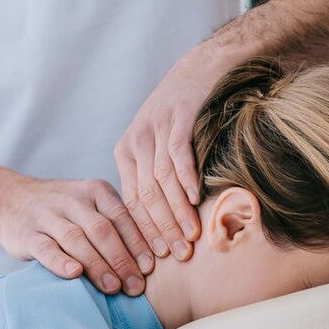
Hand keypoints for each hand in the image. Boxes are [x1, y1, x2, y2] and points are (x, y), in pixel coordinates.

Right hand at [0, 170, 153, 295]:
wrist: (8, 199)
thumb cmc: (65, 213)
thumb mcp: (92, 208)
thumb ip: (118, 227)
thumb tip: (153, 263)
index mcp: (96, 191)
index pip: (122, 218)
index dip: (139, 243)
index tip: (152, 268)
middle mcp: (72, 200)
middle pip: (102, 230)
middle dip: (122, 259)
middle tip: (137, 286)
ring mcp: (47, 215)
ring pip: (76, 239)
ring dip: (98, 265)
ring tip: (114, 288)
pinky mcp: (25, 233)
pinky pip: (45, 248)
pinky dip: (60, 262)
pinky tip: (75, 275)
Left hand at [115, 47, 228, 261]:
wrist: (203, 70)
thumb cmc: (184, 117)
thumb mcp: (159, 147)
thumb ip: (155, 179)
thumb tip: (163, 225)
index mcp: (126, 153)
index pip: (132, 201)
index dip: (145, 232)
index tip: (159, 258)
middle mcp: (136, 141)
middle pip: (146, 195)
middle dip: (162, 229)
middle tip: (178, 255)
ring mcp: (156, 128)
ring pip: (161, 180)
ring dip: (176, 212)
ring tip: (190, 236)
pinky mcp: (178, 117)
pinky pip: (178, 154)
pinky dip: (185, 179)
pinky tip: (194, 200)